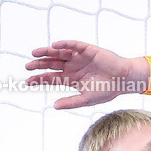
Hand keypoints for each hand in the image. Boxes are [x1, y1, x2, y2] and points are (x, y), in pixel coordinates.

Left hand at [25, 40, 150, 109]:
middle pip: (52, 63)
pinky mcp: (88, 50)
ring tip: (35, 53)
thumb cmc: (108, 90)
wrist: (124, 81)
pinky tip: (55, 45)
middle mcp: (73, 66)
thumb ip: (71, 102)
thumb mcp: (87, 99)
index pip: (51, 77)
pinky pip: (73, 45)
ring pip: (59, 53)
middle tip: (27, 66)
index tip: (28, 82)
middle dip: (39, 64)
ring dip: (47, 52)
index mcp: (71, 78)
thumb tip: (54, 106)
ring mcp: (79, 57)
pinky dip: (64, 44)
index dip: (39, 79)